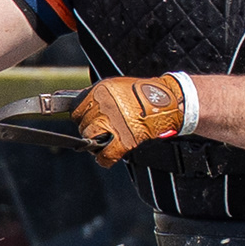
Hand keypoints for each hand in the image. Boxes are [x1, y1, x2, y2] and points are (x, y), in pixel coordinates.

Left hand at [73, 73, 191, 163]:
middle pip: (82, 125)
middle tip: (99, 131)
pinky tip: (105, 157)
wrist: (169, 101)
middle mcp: (104, 106)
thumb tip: (79, 105)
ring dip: (95, 143)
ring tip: (104, 141)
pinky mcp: (125, 140)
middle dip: (89, 130)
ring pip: (90, 139)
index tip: (87, 120)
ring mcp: (114, 124)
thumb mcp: (116, 86)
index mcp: (101, 91)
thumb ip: (98, 95)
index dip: (81, 117)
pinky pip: (105, 155)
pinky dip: (104, 159)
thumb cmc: (145, 93)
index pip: (76, 110)